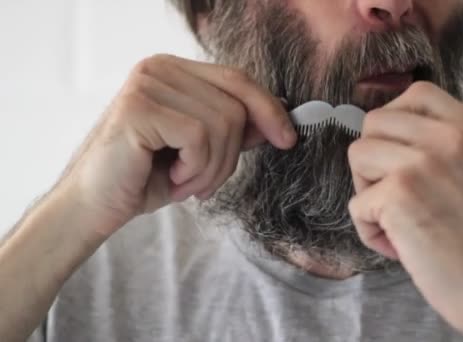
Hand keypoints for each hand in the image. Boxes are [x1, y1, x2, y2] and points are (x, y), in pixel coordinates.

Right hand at [55, 54, 295, 236]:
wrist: (95, 206)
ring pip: (223, 123)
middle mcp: (160, 67)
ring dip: (212, 168)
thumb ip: (234, 131)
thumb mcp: (200, 154)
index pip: (238, 80)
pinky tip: (173, 178)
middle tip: (203, 183)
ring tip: (185, 183)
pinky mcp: (139, 106)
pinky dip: (196, 169)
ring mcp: (147, 83)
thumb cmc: (145, 178)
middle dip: (231, 155)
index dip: (269, 109)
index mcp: (175, 72)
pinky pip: (199, 137)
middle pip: (236, 105)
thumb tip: (275, 122)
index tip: (288, 138)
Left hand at [347, 82, 462, 340]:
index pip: (417, 93)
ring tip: (395, 217)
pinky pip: (357, 203)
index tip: (396, 151)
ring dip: (367, 190)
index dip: (394, 120)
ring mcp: (424, 163)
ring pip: (358, 154)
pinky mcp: (400, 194)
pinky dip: (369, 228)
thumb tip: (391, 138)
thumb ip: (444, 147)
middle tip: (394, 192)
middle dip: (373, 158)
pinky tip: (397, 245)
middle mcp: (451, 139)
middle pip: (375, 121)